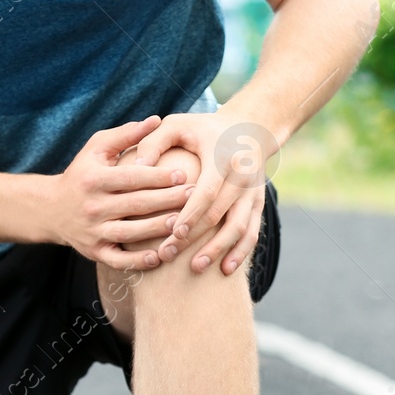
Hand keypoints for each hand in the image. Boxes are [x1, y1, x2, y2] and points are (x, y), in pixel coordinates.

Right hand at [52, 116, 200, 269]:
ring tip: (183, 225)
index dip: (158, 176)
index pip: (131, 177)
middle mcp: (92, 206)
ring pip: (130, 233)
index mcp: (94, 179)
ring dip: (157, 230)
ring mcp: (93, 231)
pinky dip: (137, 261)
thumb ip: (127, 135)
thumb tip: (157, 120)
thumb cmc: (83, 173)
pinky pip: (118, 260)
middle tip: (195, 196)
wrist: (51, 209)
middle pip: (135, 204)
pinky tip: (159, 258)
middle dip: (167, 200)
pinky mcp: (94, 252)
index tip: (184, 173)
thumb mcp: (96, 149)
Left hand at [129, 110, 270, 277]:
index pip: (207, 191)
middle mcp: (242, 177)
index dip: (191, 215)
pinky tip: (225, 270)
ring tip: (196, 268)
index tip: (172, 233)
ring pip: (239, 227)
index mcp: (223, 157)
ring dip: (218, 250)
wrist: (249, 129)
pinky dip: (240, 252)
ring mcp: (253, 192)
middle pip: (219, 214)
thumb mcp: (177, 124)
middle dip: (195, 238)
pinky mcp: (258, 204)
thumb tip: (136, 168)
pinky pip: (252, 232)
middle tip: (168, 255)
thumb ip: (153, 141)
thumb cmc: (203, 129)